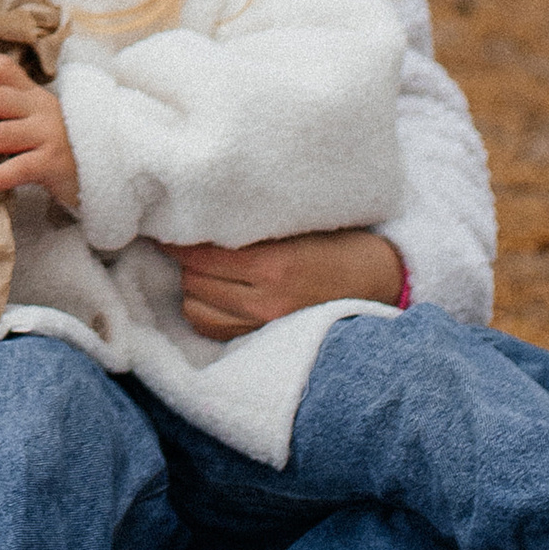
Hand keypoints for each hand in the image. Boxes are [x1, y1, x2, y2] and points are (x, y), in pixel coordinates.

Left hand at [0, 53, 78, 207]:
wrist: (102, 174)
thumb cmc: (52, 149)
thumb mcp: (30, 123)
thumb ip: (1, 117)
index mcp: (32, 94)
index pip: (3, 67)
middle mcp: (42, 108)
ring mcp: (50, 135)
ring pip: (2, 134)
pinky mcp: (56, 163)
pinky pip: (21, 167)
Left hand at [176, 227, 404, 338]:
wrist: (382, 282)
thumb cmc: (340, 240)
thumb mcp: (299, 221)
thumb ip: (253, 221)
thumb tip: (201, 209)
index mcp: (274, 266)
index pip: (201, 253)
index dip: (177, 236)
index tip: (166, 220)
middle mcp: (266, 302)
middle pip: (193, 280)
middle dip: (184, 258)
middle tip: (184, 237)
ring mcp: (264, 327)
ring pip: (195, 308)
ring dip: (192, 284)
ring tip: (201, 265)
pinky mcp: (264, 340)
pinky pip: (213, 329)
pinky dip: (204, 308)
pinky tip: (212, 290)